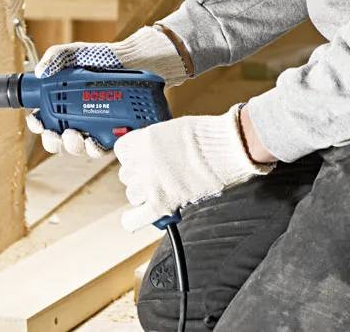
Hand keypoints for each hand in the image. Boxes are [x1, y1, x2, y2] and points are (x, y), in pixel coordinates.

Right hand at [27, 26, 189, 157]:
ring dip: (73, 147)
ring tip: (76, 135)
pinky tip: (94, 141)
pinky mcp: (114, 133)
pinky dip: (95, 148)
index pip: (44, 119)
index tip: (37, 120)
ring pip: (78, 148)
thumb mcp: (74, 53)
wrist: (134, 60)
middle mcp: (77, 118)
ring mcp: (95, 127)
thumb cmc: (103, 56)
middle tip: (56, 134)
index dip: (37, 124)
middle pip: (58, 141)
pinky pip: (102, 149)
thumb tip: (40, 72)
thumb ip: (55, 57)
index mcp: (64, 102)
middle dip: (53, 142)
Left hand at [115, 104, 274, 231]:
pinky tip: (131, 219)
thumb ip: (154, 142)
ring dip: (143, 195)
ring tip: (161, 191)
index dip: (132, 157)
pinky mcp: (161, 203)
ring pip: (132, 195)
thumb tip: (149, 153)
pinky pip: (135, 219)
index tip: (140, 160)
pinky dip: (131, 220)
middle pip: (127, 175)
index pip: (122, 152)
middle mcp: (142, 161)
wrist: (227, 149)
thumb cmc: (207, 136)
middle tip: (158, 176)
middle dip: (140, 176)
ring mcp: (150, 183)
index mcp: (143, 140)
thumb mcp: (172, 129)